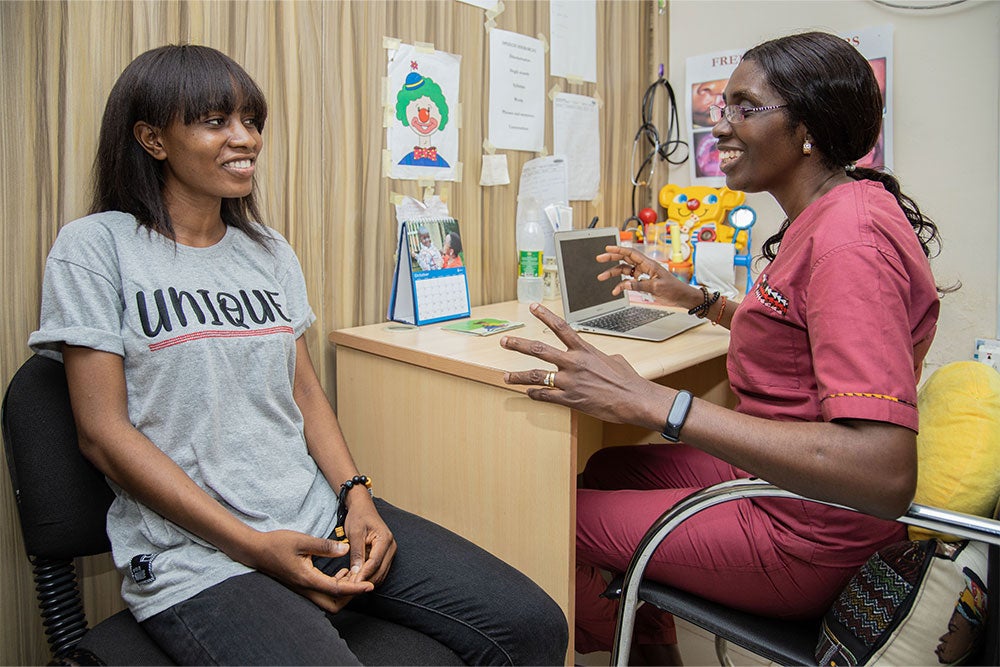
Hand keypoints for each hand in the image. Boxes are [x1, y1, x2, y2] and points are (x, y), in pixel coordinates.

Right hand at [239, 529, 374, 613]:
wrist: (256, 550)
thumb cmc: (277, 543)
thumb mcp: (302, 541)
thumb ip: (325, 546)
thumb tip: (346, 550)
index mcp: (307, 579)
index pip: (337, 590)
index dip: (355, 588)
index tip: (370, 585)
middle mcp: (306, 588)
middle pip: (333, 604)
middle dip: (350, 595)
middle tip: (361, 579)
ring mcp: (303, 589)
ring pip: (328, 600)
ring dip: (343, 591)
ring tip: (352, 573)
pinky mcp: (302, 585)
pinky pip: (322, 593)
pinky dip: (335, 586)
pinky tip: (340, 572)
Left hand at [342, 493, 396, 586]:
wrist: (362, 509)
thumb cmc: (358, 517)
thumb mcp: (355, 533)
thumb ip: (356, 552)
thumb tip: (356, 571)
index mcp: (385, 540)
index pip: (375, 562)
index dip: (363, 574)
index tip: (351, 583)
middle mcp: (391, 547)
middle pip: (380, 571)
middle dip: (365, 580)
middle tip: (349, 587)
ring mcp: (390, 553)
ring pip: (380, 574)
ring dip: (367, 580)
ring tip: (350, 584)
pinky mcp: (385, 556)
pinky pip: (378, 571)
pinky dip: (368, 576)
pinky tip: (355, 578)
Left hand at [500, 303, 667, 428]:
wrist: (634, 400)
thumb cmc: (627, 380)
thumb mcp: (612, 359)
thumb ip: (595, 355)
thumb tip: (590, 357)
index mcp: (584, 350)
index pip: (560, 327)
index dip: (545, 315)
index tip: (532, 307)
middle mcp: (573, 363)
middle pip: (539, 350)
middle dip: (518, 345)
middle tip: (504, 341)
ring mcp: (570, 382)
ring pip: (536, 376)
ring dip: (518, 376)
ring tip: (506, 376)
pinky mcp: (570, 400)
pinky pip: (546, 396)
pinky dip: (534, 394)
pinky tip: (528, 392)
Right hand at [596, 245, 700, 308]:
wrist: (682, 297)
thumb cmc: (674, 289)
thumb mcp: (657, 287)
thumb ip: (640, 285)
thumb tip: (626, 285)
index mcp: (649, 264)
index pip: (631, 253)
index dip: (619, 249)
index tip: (607, 248)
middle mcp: (644, 267)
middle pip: (625, 259)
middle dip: (611, 258)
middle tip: (600, 259)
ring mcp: (643, 275)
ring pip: (624, 271)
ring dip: (613, 273)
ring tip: (602, 277)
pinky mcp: (643, 282)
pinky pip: (628, 282)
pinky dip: (621, 286)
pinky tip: (615, 291)